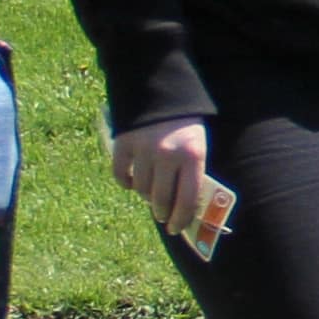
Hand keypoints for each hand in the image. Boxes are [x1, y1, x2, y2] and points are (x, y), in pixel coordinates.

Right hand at [108, 116, 212, 237]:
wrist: (162, 90)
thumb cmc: (186, 125)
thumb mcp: (198, 146)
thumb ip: (192, 173)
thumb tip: (184, 209)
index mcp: (192, 156)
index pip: (187, 199)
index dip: (182, 219)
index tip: (177, 228)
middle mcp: (167, 154)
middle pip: (161, 199)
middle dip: (163, 213)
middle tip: (164, 217)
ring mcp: (143, 149)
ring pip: (141, 189)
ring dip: (146, 196)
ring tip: (151, 194)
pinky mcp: (124, 143)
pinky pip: (120, 174)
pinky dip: (125, 182)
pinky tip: (131, 182)